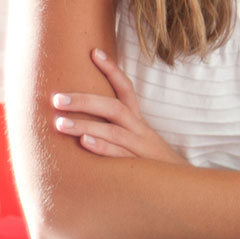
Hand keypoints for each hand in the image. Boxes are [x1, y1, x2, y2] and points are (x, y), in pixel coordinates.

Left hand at [51, 47, 185, 163]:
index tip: (94, 52)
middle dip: (85, 101)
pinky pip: (120, 155)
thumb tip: (82, 122)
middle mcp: (140, 130)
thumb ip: (115, 131)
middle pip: (114, 107)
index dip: (111, 70)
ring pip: (113, 131)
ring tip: (60, 123)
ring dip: (86, 125)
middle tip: (57, 98)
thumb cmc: (151, 164)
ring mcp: (141, 148)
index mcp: (137, 121)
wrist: (182, 187)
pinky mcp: (141, 167)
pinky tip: (84, 143)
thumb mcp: (136, 142)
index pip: (126, 89)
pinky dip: (103, 148)